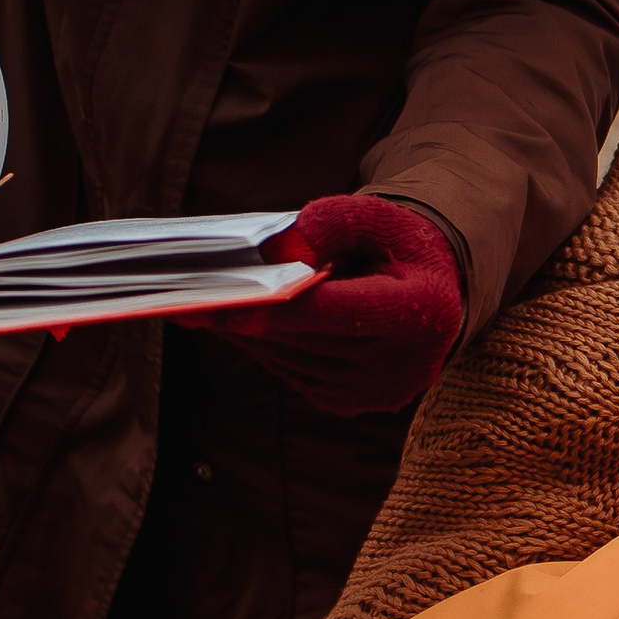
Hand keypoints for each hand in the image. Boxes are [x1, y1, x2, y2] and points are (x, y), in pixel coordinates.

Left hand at [178, 193, 463, 416]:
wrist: (435, 293)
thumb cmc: (400, 246)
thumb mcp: (379, 216)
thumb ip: (334, 221)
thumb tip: (279, 252)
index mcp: (420, 313)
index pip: (332, 312)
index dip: (275, 307)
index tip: (220, 300)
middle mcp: (402, 364)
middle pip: (301, 338)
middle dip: (242, 315)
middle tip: (184, 296)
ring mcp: (373, 392)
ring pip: (287, 358)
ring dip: (244, 331)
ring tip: (199, 304)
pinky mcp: (346, 403)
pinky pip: (288, 371)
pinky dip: (261, 343)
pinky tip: (233, 320)